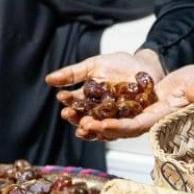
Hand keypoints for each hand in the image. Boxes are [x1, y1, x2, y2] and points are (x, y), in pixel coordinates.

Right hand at [49, 50, 164, 131]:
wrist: (145, 63)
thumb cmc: (120, 64)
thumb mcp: (94, 66)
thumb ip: (73, 74)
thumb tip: (48, 79)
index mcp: (90, 102)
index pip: (76, 107)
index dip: (69, 104)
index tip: (62, 98)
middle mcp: (102, 115)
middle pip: (87, 122)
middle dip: (77, 119)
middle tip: (70, 114)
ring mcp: (118, 120)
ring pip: (103, 130)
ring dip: (93, 128)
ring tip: (85, 124)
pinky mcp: (135, 123)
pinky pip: (124, 129)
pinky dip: (115, 128)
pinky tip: (106, 124)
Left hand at [62, 63, 193, 140]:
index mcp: (159, 118)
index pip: (137, 127)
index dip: (119, 128)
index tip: (102, 126)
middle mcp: (147, 120)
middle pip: (119, 129)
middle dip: (100, 128)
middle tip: (81, 125)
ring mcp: (139, 114)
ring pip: (112, 122)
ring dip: (93, 122)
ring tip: (74, 118)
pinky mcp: (134, 107)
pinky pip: (112, 113)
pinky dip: (96, 113)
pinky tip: (80, 110)